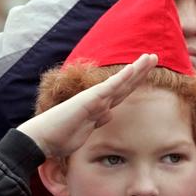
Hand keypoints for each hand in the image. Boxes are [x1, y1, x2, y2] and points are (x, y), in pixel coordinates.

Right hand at [17, 54, 157, 159]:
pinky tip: (134, 68)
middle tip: (153, 57)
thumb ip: (97, 120)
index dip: (134, 82)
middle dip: (140, 71)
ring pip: (121, 82)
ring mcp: (93, 98)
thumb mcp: (85, 131)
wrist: (42, 138)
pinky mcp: (89, 100)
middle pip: (124, 84)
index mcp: (98, 107)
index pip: (121, 93)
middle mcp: (97, 100)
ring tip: (150, 57)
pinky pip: (109, 87)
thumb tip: (109, 113)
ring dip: (137, 69)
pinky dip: (122, 77)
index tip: (146, 72)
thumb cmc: (58, 137)